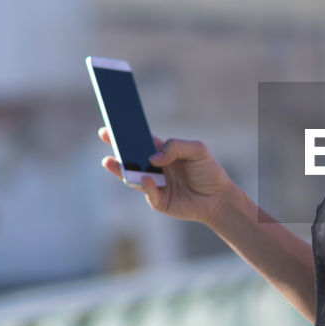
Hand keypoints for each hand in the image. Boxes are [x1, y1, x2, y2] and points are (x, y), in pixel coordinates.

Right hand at [98, 127, 233, 228]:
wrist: (219, 198)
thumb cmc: (208, 172)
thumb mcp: (197, 150)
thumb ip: (175, 147)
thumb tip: (153, 158)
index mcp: (163, 153)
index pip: (142, 141)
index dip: (128, 133)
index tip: (114, 124)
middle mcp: (155, 168)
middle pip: (132, 157)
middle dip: (117, 147)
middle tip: (106, 136)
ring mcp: (154, 185)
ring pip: (132, 176)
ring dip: (121, 169)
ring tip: (110, 161)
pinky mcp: (158, 201)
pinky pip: (148, 192)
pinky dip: (145, 185)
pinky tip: (145, 179)